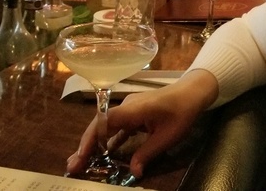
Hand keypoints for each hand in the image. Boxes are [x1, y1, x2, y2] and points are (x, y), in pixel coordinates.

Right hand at [66, 69, 218, 178]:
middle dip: (85, 145)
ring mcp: (129, 110)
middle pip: (100, 126)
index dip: (90, 139)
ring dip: (94, 145)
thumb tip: (133, 172)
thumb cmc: (181, 111)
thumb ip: (148, 153)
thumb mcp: (167, 136)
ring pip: (106, 128)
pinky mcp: (134, 115)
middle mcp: (127, 107)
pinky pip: (117, 128)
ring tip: (80, 164)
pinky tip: (101, 155)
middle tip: (72, 167)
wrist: (193, 92)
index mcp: (133, 109)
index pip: (104, 122)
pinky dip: (108, 141)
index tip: (80, 157)